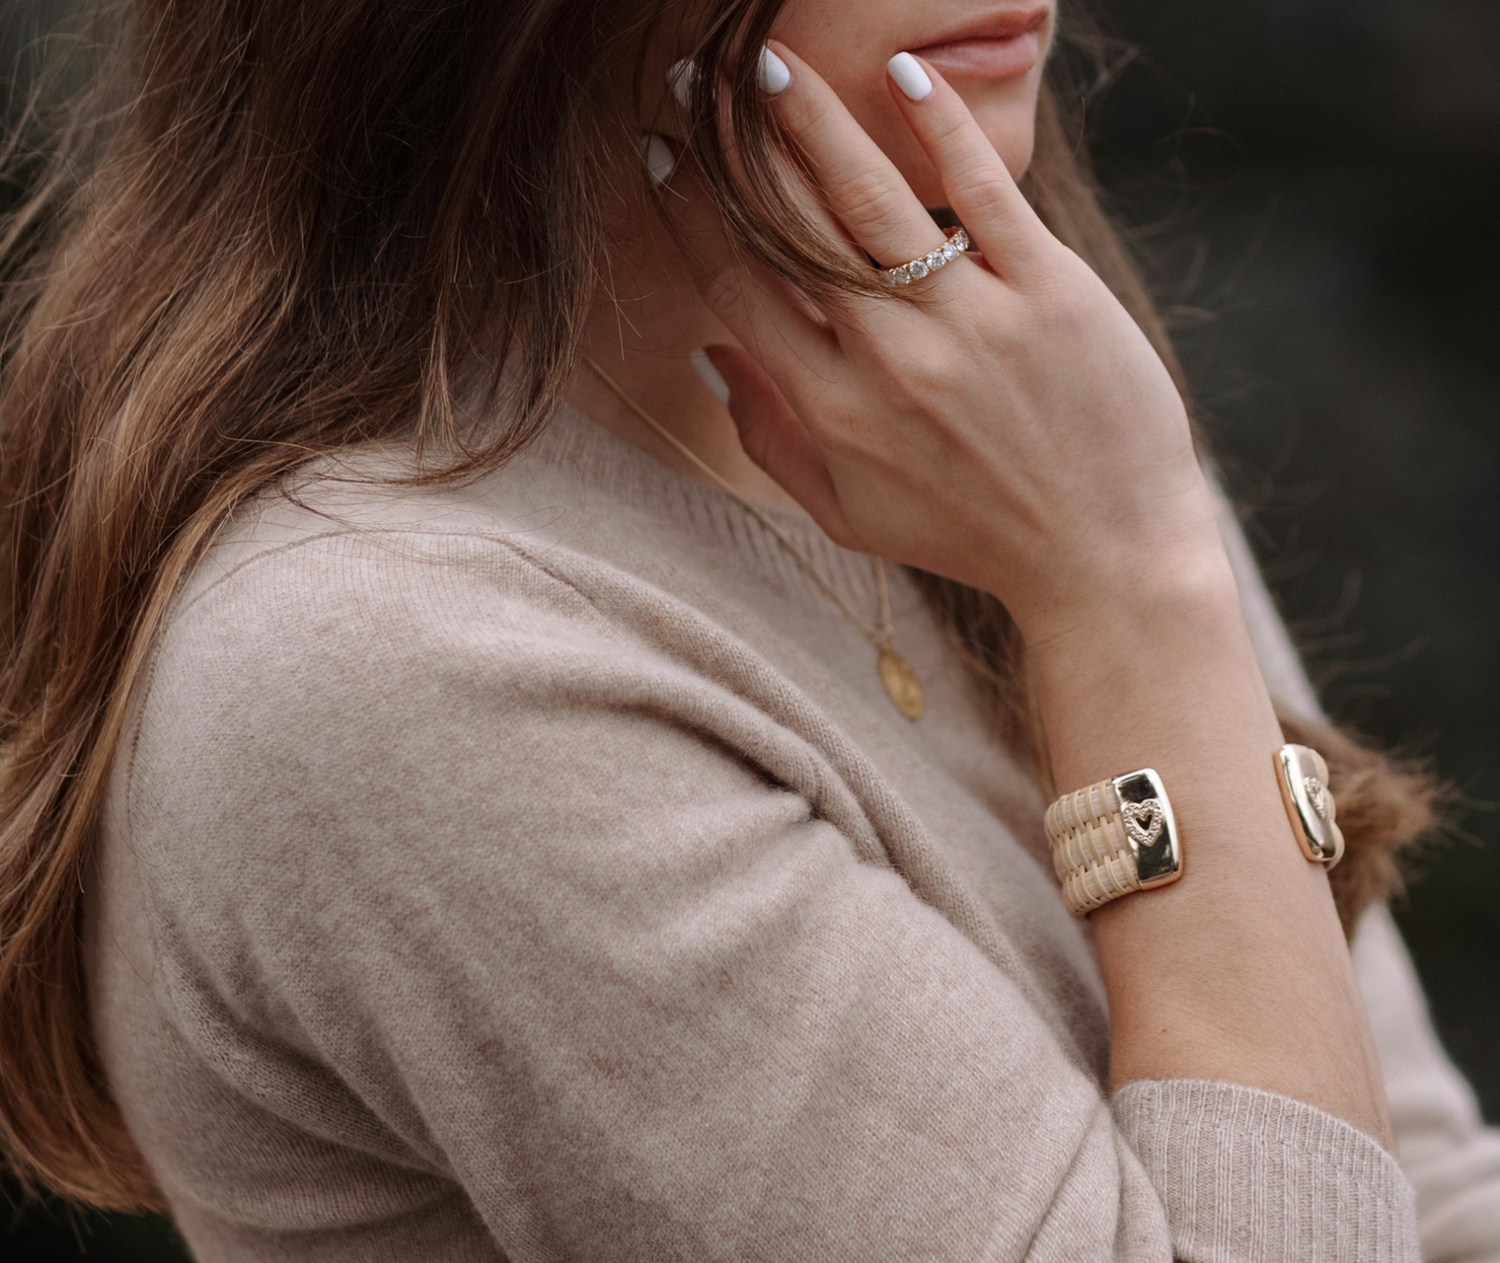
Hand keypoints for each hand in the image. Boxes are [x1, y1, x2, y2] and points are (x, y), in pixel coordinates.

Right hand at [655, 43, 1233, 645]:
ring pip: (871, 199)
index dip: (689, 212)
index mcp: (834, 413)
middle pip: (791, 229)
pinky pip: (985, 194)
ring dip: (811, 121)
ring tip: (769, 63)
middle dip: (733, 144)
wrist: (1104, 556)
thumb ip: (771, 440)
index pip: (737, 288)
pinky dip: (942, 130)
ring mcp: (972, 323)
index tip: (663, 153)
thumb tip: (714, 356)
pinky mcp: (1050, 294)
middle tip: (696, 77)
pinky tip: (905, 75)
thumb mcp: (849, 514)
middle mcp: (891, 362)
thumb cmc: (970, 534)